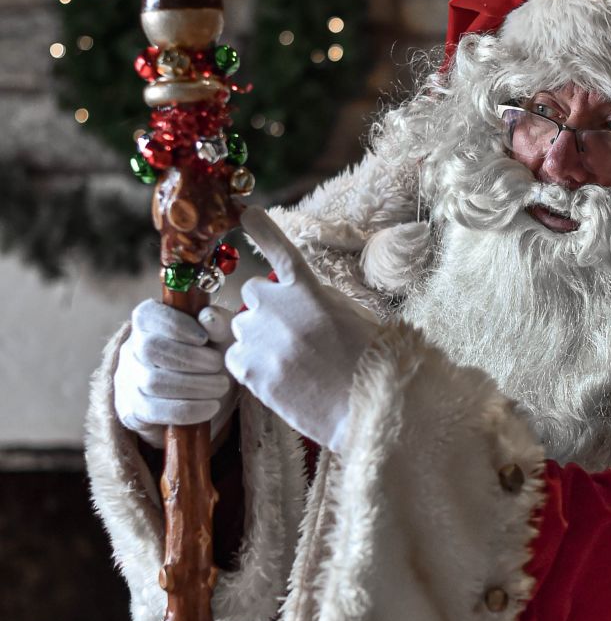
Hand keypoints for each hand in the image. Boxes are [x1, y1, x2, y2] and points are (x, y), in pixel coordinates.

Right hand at [114, 299, 236, 447]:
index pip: (147, 316)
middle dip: (190, 358)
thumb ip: (218, 323)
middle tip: (218, 364)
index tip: (204, 337)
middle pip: (150, 348)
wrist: (200, 397)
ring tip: (221, 385)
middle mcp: (131, 349)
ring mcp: (128, 381)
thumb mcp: (220, 336)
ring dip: (194, 385)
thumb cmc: (209, 355)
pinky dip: (188, 409)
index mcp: (147, 322)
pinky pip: (153, 411)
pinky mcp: (132, 410)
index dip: (176, 325)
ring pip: (152, 382)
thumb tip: (209, 317)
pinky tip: (211, 406)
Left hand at [226, 207, 379, 449]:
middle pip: (252, 293)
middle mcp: (279, 307)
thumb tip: (289, 296)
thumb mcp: (350, 315)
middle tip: (290, 334)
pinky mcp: (249, 370)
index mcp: (309, 291)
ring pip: (239, 326)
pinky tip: (277, 377)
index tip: (247, 213)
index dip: (264, 232)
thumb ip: (316, 298)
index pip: (281, 253)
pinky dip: (248, 365)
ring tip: (288, 362)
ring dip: (255, 337)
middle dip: (265, 308)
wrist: (365, 406)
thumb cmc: (367, 363)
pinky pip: (233, 357)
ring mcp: (260, 338)